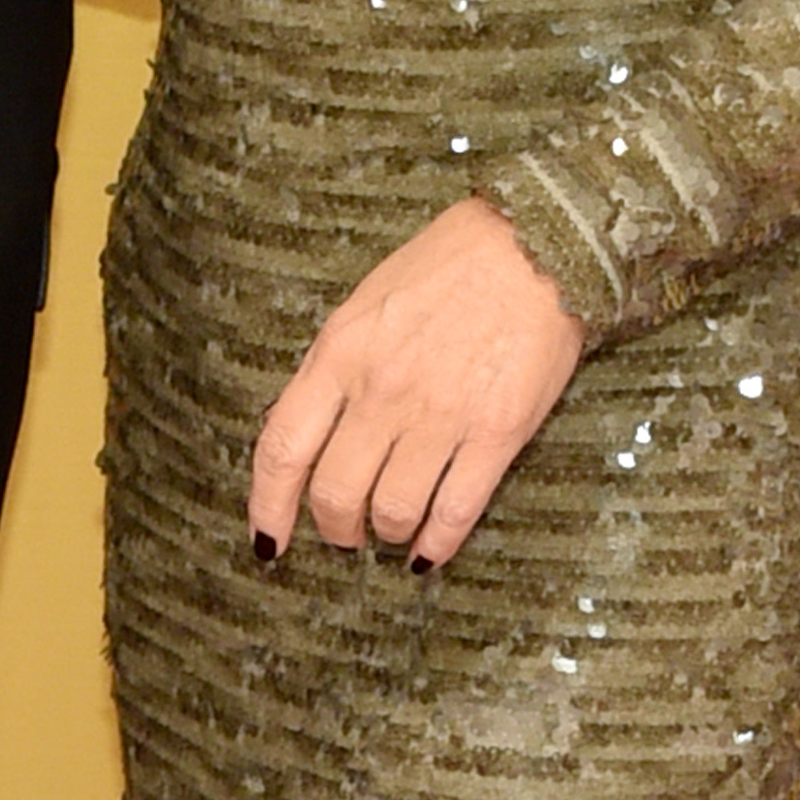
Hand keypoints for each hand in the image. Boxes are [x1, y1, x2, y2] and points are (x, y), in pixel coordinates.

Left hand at [251, 198, 583, 569]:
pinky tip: (429, 553)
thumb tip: (314, 434)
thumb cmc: (446, 267)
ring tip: (390, 531)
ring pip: (392, 512)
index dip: (268, 506)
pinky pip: (455, 512)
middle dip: (334, 527)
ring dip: (385, 533)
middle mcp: (382, 390)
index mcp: (339, 353)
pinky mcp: (496, 433)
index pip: (283, 449)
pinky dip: (436, 545)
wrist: (532, 246)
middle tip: (344, 532)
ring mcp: (440, 415)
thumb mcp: (365, 305)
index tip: (268, 539)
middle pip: (335, 493)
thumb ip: (336, 368)